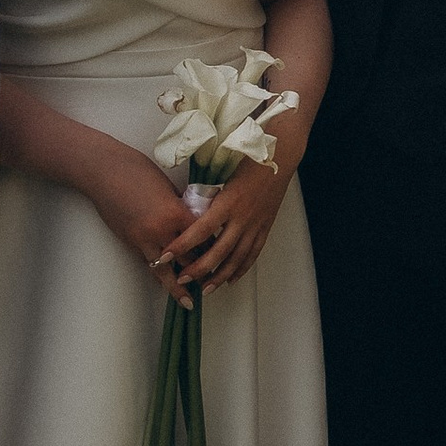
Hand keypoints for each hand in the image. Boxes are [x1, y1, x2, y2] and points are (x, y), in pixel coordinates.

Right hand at [78, 136, 209, 293]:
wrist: (103, 171)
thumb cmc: (136, 170)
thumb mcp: (166, 187)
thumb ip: (179, 206)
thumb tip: (189, 218)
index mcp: (176, 212)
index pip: (202, 236)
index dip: (213, 247)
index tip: (222, 253)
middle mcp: (162, 231)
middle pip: (188, 257)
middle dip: (201, 270)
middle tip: (213, 283)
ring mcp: (144, 239)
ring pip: (166, 270)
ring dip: (178, 287)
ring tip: (189, 302)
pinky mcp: (130, 241)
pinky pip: (147, 263)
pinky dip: (157, 274)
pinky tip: (163, 284)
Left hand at [158, 159, 286, 294]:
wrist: (280, 156)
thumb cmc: (247, 160)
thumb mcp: (222, 175)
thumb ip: (208, 197)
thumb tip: (187, 212)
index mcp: (228, 202)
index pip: (200, 230)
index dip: (182, 245)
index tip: (165, 255)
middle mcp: (242, 218)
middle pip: (218, 252)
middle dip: (198, 269)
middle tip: (182, 278)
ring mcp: (256, 225)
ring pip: (236, 258)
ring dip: (219, 276)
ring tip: (205, 289)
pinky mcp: (266, 227)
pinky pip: (253, 254)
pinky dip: (242, 269)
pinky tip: (231, 279)